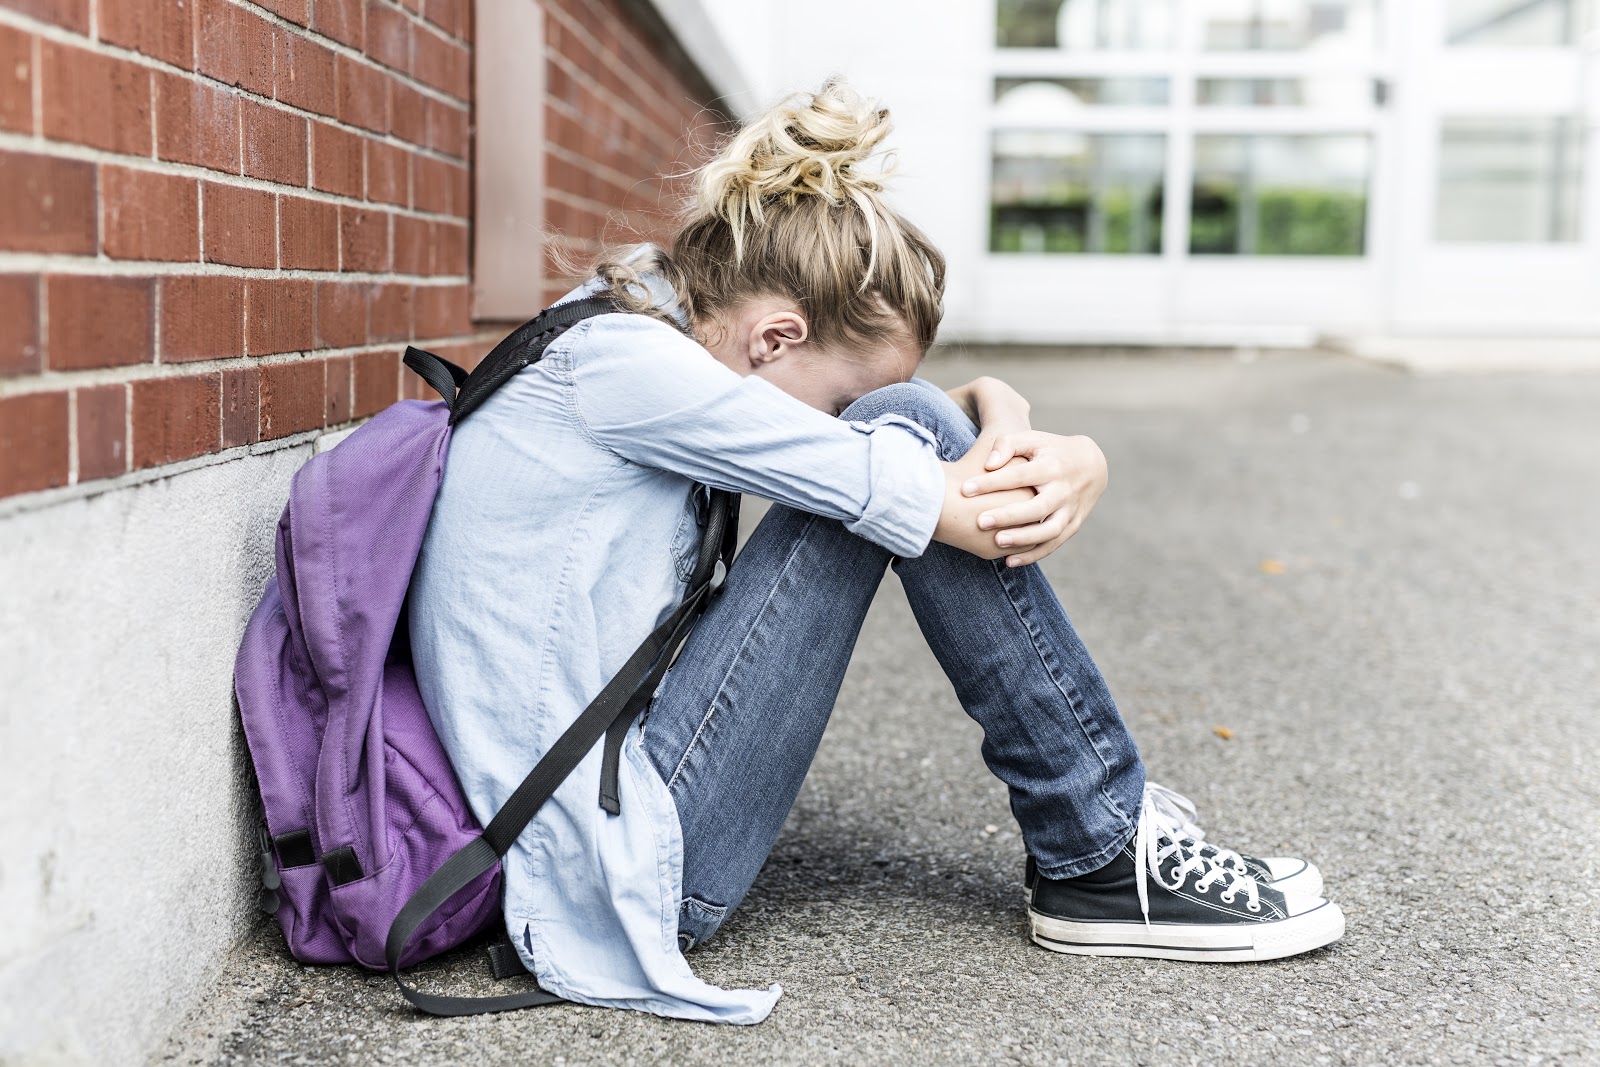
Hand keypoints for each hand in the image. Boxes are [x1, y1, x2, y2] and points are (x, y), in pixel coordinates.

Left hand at [959, 430, 1107, 565]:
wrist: (1092, 465)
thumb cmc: (1050, 450)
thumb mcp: (1033, 439)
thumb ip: (1008, 444)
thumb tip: (989, 465)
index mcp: (1052, 466)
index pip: (1020, 476)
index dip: (992, 482)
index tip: (965, 489)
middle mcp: (1064, 490)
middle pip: (1037, 507)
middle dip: (1008, 515)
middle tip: (980, 521)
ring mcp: (1071, 510)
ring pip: (1049, 530)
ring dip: (1023, 539)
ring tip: (996, 542)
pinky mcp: (1073, 525)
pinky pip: (1053, 544)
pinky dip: (1033, 555)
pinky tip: (1009, 561)